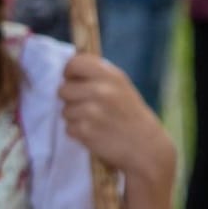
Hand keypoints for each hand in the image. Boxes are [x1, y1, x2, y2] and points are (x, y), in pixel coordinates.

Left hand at [57, 55, 176, 186]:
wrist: (144, 145)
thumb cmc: (129, 113)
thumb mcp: (120, 86)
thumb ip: (97, 76)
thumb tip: (68, 71)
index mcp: (110, 75)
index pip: (75, 63)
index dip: (69, 72)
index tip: (74, 81)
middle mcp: (101, 90)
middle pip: (63, 89)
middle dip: (70, 99)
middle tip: (86, 106)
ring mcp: (92, 111)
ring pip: (64, 110)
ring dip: (74, 117)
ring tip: (93, 121)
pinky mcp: (85, 131)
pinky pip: (68, 128)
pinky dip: (77, 132)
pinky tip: (93, 133)